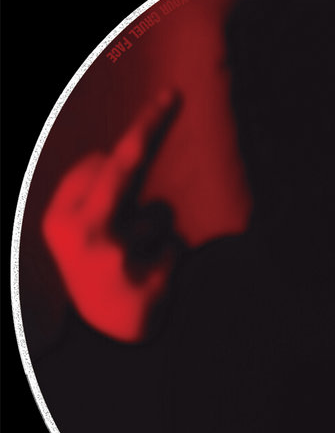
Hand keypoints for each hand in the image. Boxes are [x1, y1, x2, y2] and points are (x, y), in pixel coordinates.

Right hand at [42, 91, 181, 341]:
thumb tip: (114, 156)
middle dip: (149, 127)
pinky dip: (172, 256)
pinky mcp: (149, 280)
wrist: (107, 337)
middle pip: (122, 167)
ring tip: (138, 262)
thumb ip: (89, 191)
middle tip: (173, 94)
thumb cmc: (95, 271)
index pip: (102, 162)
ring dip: (160, 231)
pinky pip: (177, 246)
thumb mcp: (74, 233)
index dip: (140, 134)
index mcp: (60, 219)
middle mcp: (83, 234)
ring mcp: (116, 258)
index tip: (168, 100)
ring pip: (161, 214)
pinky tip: (153, 279)